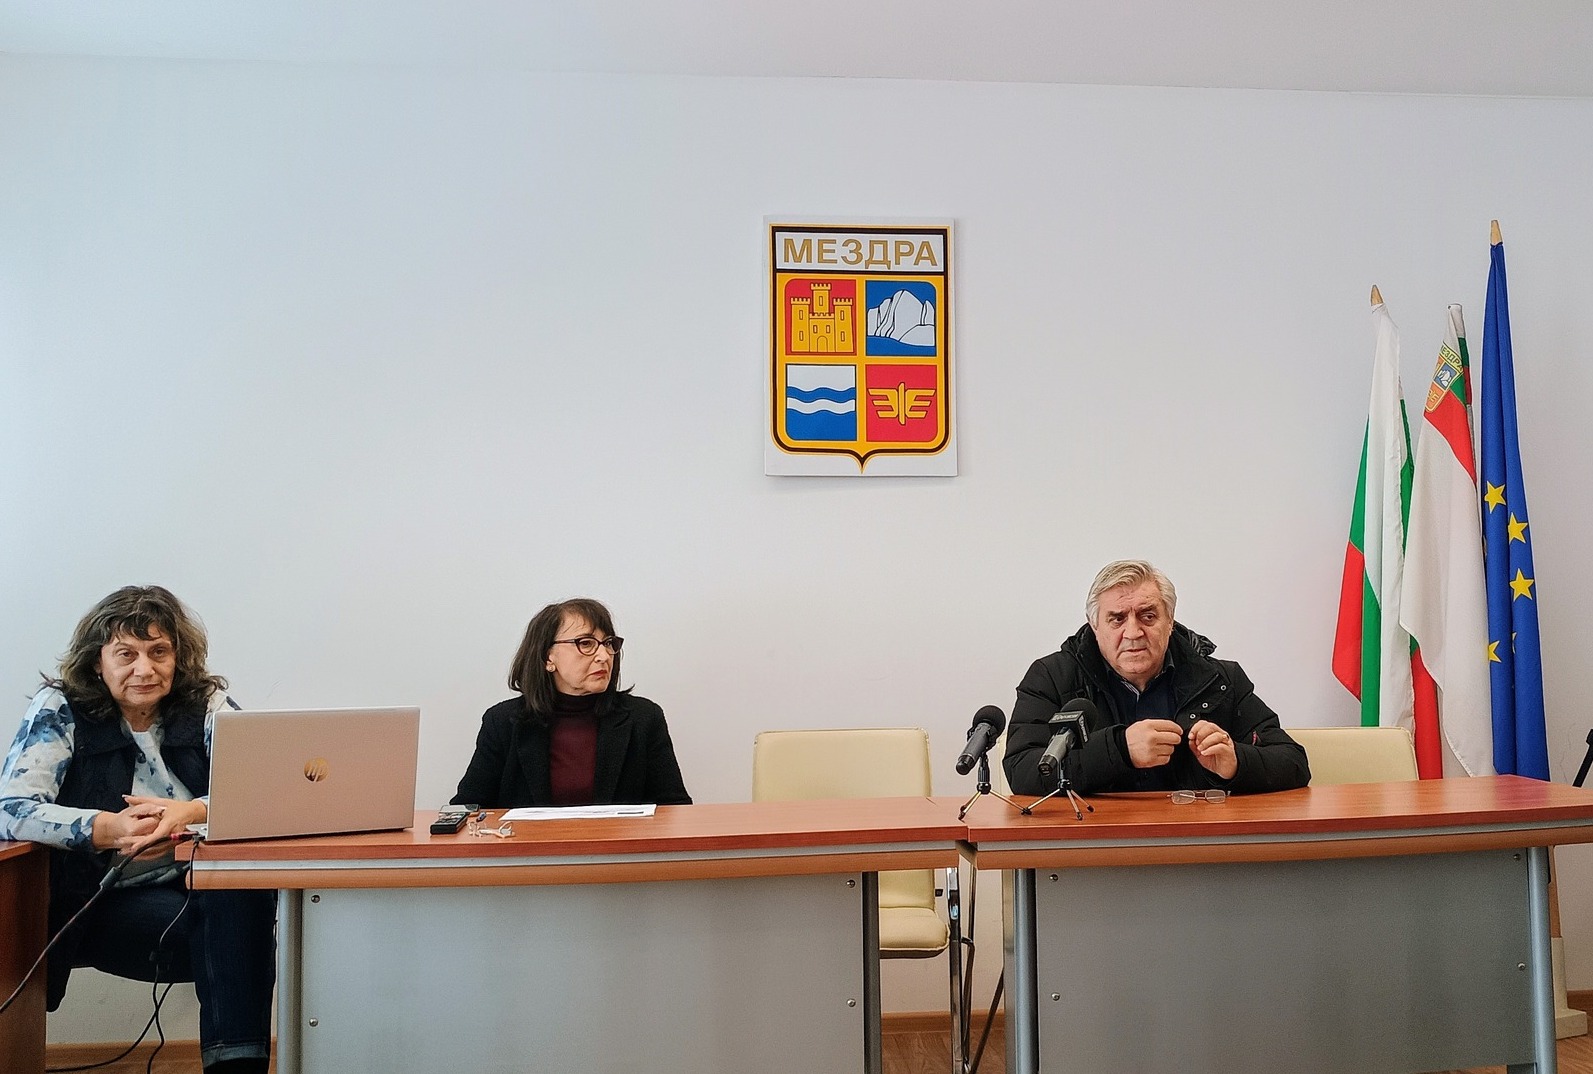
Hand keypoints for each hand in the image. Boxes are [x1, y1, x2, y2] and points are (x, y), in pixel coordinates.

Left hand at [92, 796, 206, 855]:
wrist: (193, 814)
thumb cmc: (179, 808)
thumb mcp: (161, 801)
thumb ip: (142, 800)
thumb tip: (127, 798)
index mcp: (170, 823)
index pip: (157, 835)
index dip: (146, 842)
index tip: (134, 846)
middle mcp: (173, 834)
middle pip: (154, 846)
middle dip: (138, 848)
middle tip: (123, 847)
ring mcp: (173, 842)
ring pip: (156, 852)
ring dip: (140, 854)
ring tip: (126, 852)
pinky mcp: (172, 846)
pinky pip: (159, 854)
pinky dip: (147, 856)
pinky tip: (137, 855)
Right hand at [1125, 719, 1183, 768]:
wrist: (1122, 749)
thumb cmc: (1132, 736)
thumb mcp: (1142, 724)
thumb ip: (1157, 725)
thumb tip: (1173, 728)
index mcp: (1149, 726)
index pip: (1171, 726)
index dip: (1177, 729)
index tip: (1178, 731)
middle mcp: (1151, 737)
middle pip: (1175, 738)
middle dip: (1175, 739)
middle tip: (1172, 740)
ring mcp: (1152, 749)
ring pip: (1171, 749)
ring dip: (1168, 748)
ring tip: (1160, 747)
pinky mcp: (1151, 760)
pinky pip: (1166, 759)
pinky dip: (1164, 757)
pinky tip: (1158, 754)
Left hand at [1188, 720, 1238, 779]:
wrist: (1223, 771)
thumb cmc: (1214, 760)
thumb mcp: (1200, 752)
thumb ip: (1194, 745)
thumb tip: (1190, 739)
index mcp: (1213, 733)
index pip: (1204, 723)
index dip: (1196, 728)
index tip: (1190, 736)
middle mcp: (1221, 735)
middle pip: (1211, 726)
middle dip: (1200, 733)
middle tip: (1196, 743)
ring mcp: (1226, 742)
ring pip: (1216, 735)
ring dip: (1205, 742)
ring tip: (1200, 749)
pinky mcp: (1229, 751)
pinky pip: (1220, 746)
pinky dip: (1210, 749)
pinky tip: (1205, 753)